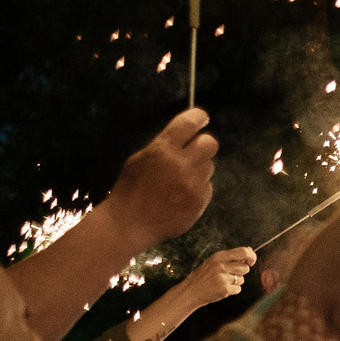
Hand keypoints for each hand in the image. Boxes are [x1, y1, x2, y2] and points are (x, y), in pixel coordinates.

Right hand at [103, 108, 219, 247]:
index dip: (198, 117)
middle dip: (203, 144)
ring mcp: (193, 184)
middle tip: (194, 150)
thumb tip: (183, 136)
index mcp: (162, 150)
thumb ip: (162, 147)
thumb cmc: (130, 190)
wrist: (129, 224)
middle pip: (210, 143)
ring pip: (209, 166)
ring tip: (180, 179)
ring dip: (199, 168)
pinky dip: (198, 188)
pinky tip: (181, 196)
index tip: (201, 117)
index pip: (188, 124)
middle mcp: (181, 164)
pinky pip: (207, 187)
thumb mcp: (139, 160)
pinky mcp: (200, 201)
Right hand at [183, 245, 254, 306]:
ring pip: (242, 279)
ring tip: (222, 282)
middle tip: (229, 275)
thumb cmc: (204, 276)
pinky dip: (232, 290)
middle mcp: (221, 265)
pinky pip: (238, 289)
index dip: (251, 256)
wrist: (191, 290)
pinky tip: (222, 289)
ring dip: (235, 282)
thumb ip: (230, 257)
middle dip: (241, 272)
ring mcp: (223, 277)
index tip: (251, 261)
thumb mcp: (213, 261)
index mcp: (219, 256)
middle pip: (245, 268)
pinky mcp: (224, 289)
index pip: (243, 252)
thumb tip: (249, 250)